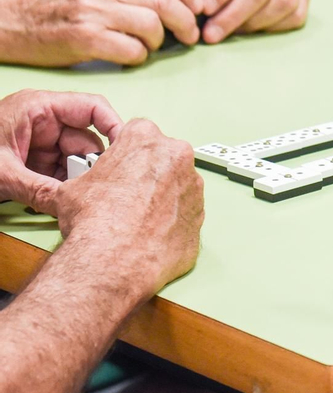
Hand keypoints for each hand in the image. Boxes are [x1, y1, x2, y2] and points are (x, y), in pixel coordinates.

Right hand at [0, 0, 202, 66]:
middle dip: (186, 21)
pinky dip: (139, 57)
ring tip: (151, 45)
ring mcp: (90, 8)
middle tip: (190, 34)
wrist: (4, 19)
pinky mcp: (83, 37)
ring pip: (152, 25)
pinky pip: (132, 51)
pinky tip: (131, 56)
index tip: (197, 8)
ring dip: (160, 41)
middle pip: (164, 0)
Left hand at [0, 91, 121, 210]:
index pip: (92, 107)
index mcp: (38, 107)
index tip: (127, 150)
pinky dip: (62, 186)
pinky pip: (58, 170)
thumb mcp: (3, 175)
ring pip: (74, 157)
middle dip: (90, 164)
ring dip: (75, 179)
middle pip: (85, 137)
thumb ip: (40, 188)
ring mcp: (38, 140)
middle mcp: (43, 120)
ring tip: (74, 197)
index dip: (114, 126)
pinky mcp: (32, 158)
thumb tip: (72, 203)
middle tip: (93, 187)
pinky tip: (62, 199)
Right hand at [49, 116, 203, 294]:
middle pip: (162, 157)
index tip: (118, 165)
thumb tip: (85, 186)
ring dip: (162, 196)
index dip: (124, 151)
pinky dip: (171, 220)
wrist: (115, 258)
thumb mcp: (72, 188)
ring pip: (177, 184)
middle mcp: (177, 156)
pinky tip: (150, 232)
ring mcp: (194, 186)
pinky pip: (185, 211)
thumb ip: (88, 174)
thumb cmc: (95, 221)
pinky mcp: (201, 214)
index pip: (136, 134)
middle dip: (146, 172)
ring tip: (136, 217)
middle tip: (124, 193)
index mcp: (145, 139)